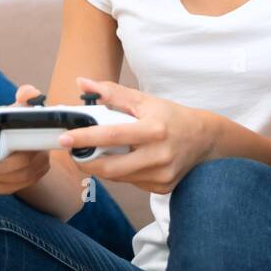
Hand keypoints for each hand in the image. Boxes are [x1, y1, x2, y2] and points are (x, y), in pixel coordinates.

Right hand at [0, 83, 51, 194]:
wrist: (18, 148)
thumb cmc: (15, 124)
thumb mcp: (20, 108)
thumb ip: (27, 96)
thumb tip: (27, 95)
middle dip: (24, 157)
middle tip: (40, 148)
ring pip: (13, 175)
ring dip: (34, 166)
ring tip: (43, 154)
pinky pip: (19, 185)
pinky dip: (35, 175)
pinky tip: (40, 165)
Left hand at [57, 76, 215, 194]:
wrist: (205, 138)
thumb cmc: (172, 116)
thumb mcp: (145, 100)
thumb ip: (112, 93)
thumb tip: (82, 83)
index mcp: (155, 130)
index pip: (112, 136)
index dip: (86, 138)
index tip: (65, 138)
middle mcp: (159, 155)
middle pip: (110, 167)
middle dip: (86, 161)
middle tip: (74, 152)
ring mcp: (162, 175)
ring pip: (119, 177)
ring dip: (103, 166)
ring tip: (100, 153)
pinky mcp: (163, 187)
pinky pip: (131, 183)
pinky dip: (122, 173)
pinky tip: (127, 161)